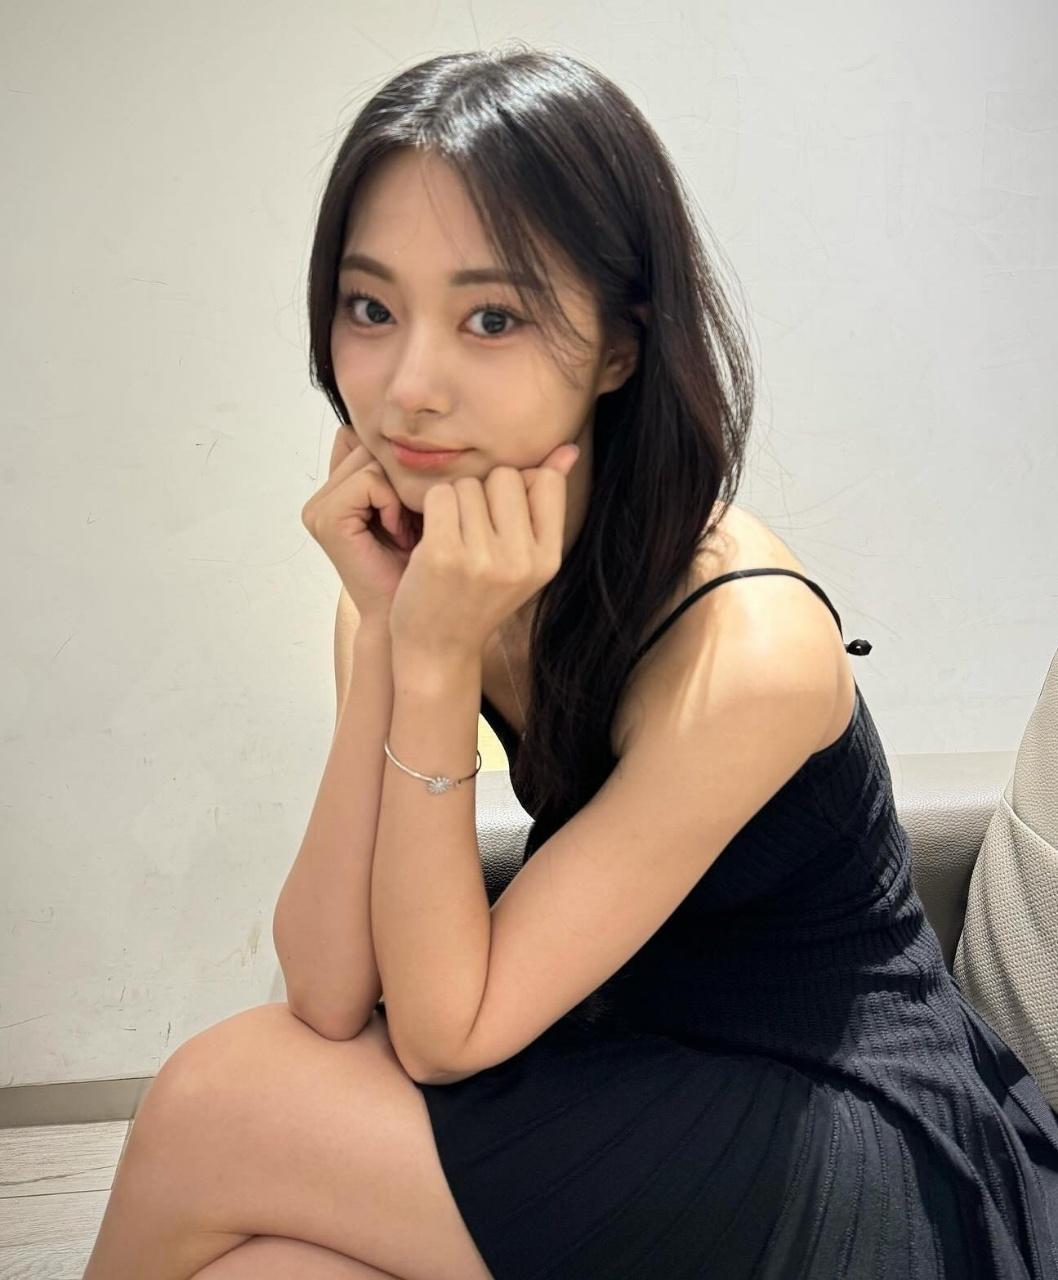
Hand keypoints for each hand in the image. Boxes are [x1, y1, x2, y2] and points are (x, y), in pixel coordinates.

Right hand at [300, 425, 423, 622]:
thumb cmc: (422, 564)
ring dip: (398, 493)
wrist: (412, 610)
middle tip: (414, 522)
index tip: (413, 509)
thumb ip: (402, 470)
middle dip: (400, 479)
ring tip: (405, 531)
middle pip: (370, 447)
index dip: (398, 468)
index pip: (367, 442)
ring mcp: (318, 508)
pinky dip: (392, 503)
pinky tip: (397, 534)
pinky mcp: (325, 518)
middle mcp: (322, 498)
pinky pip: (369, 480)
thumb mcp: (415, 506)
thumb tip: (413, 427)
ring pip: (371, 460)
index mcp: (338, 491)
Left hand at [388, 442, 580, 660]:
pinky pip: (440, 495)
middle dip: (484, 493)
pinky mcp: (442, 554)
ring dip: (454, 503)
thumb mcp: (523, 558)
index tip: (501, 520)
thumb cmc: (478, 596)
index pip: (547, 481)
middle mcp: (521, 560)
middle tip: (472, 532)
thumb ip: (544, 503)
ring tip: (452, 541)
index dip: (519, 488)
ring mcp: (482, 558)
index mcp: (548, 559)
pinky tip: (430, 539)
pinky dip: (431, 509)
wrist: (438, 649)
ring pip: (468, 484)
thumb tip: (568, 449)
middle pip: (505, 476)